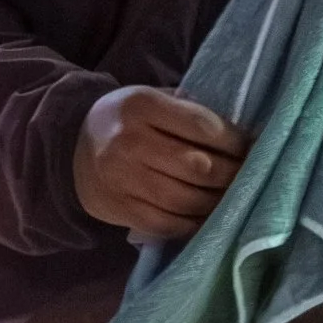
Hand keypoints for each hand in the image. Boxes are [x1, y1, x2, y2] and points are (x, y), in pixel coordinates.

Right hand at [74, 87, 249, 242]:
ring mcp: (123, 180)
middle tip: (249, 176)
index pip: (202, 126)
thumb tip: (242, 135)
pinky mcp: (121, 209)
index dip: (234, 141)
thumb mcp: (150, 99)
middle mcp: (129, 142)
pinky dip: (194, 223)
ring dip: (218, 202)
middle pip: (199, 167)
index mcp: (141, 106)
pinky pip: (168, 223)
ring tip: (235, 197)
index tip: (251, 147)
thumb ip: (187, 111)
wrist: (72, 151)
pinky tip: (209, 216)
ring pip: (187, 199)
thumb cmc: (125, 122)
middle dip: (232, 174)